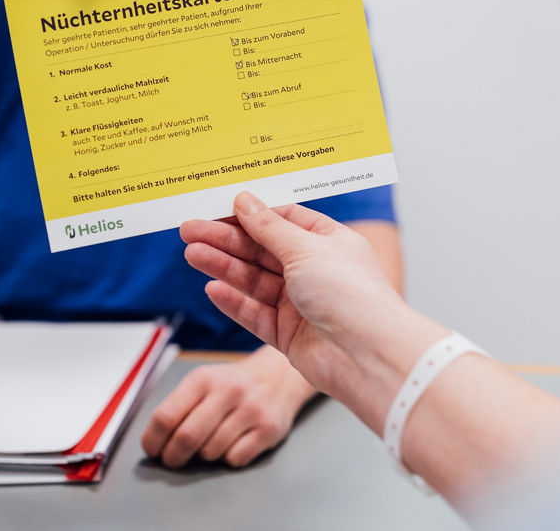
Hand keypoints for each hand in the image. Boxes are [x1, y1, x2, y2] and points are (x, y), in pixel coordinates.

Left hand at [140, 348, 313, 467]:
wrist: (277, 377)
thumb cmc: (231, 386)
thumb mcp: (202, 383)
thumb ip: (178, 407)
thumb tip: (153, 443)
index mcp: (202, 379)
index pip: (165, 416)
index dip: (153, 440)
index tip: (152, 450)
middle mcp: (227, 391)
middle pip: (186, 438)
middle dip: (173, 457)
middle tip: (172, 460)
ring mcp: (250, 410)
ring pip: (210, 452)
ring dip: (204, 456)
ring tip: (210, 442)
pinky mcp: (268, 429)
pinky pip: (235, 459)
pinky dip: (228, 459)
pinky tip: (232, 444)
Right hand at [181, 193, 418, 404]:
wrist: (368, 357)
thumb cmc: (353, 295)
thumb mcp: (307, 248)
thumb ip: (269, 227)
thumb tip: (246, 202)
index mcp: (330, 242)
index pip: (283, 220)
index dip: (250, 214)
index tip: (218, 207)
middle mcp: (315, 271)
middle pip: (262, 250)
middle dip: (226, 240)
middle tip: (190, 230)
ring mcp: (301, 304)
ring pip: (254, 280)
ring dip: (223, 267)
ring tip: (193, 253)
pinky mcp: (289, 335)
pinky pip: (254, 314)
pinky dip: (234, 301)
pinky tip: (213, 288)